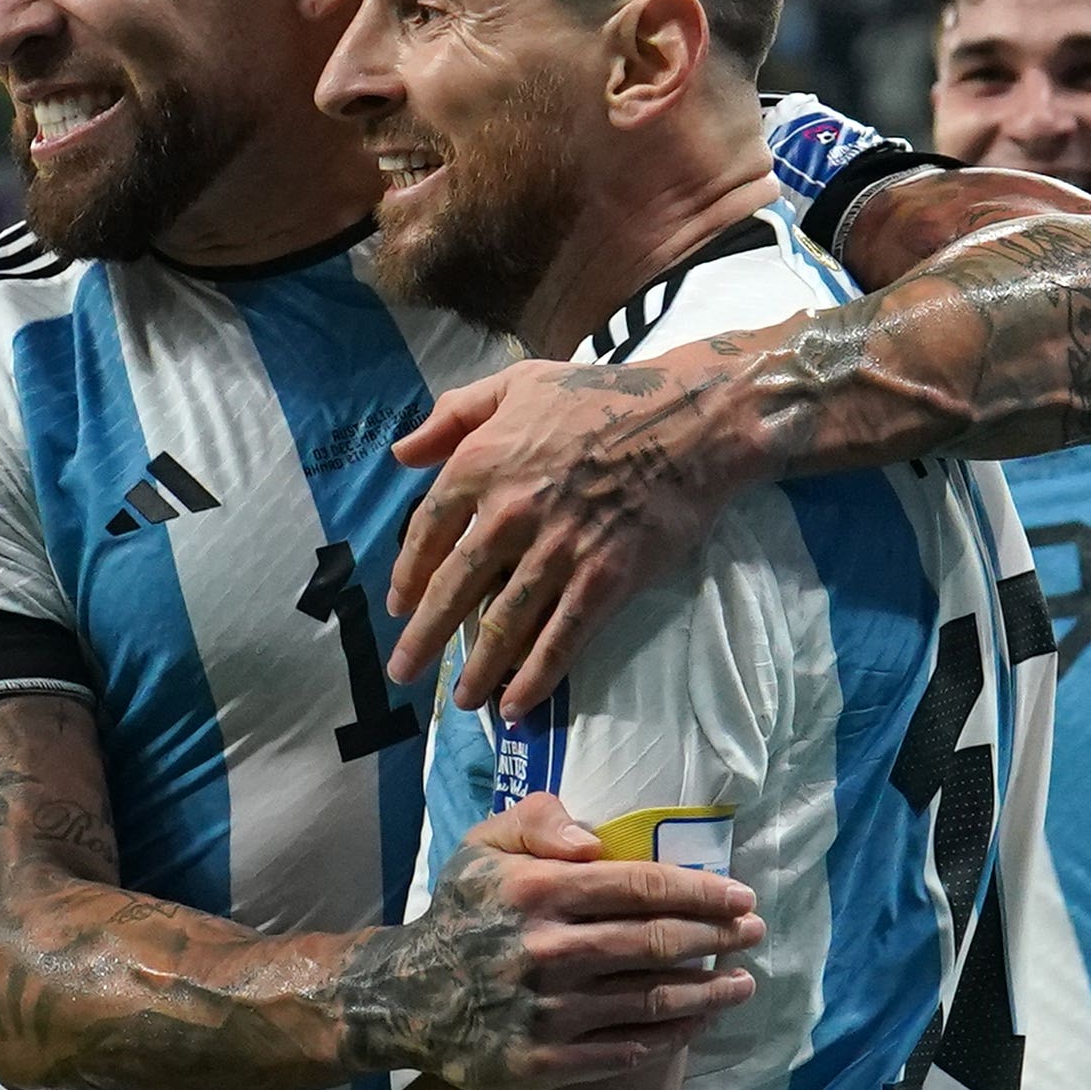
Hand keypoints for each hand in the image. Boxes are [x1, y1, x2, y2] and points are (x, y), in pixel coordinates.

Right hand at [364, 796, 759, 1089]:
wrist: (406, 998)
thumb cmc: (461, 914)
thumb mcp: (483, 847)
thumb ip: (538, 820)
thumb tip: (594, 841)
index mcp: (536, 892)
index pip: (641, 886)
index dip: (702, 891)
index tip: (741, 897)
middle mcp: (547, 952)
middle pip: (659, 942)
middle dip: (719, 936)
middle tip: (754, 934)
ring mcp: (548, 1012)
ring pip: (654, 1000)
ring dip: (710, 991)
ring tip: (743, 982)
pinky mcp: (545, 1062)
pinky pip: (627, 1049)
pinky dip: (672, 1035)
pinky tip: (697, 1022)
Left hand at [384, 359, 754, 717]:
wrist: (690, 420)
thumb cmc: (600, 397)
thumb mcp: (516, 384)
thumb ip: (452, 415)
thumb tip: (400, 453)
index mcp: (481, 465)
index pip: (427, 533)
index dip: (409, 576)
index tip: (400, 606)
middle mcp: (509, 515)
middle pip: (454, 590)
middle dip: (424, 639)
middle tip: (403, 672)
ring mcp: (557, 552)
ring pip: (503, 625)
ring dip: (479, 670)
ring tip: (464, 700)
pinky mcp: (603, 579)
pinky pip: (560, 639)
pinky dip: (534, 677)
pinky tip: (515, 705)